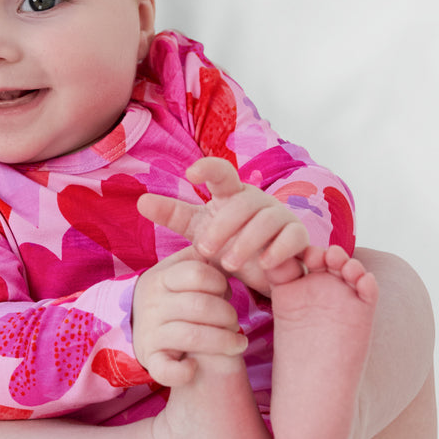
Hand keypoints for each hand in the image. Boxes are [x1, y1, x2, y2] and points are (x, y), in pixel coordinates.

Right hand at [132, 246, 247, 385]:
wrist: (142, 326)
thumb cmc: (175, 295)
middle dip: (228, 315)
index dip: (220, 283)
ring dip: (223, 342)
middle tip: (236, 322)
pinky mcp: (150, 359)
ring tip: (238, 344)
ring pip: (192, 336)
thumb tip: (228, 234)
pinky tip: (195, 367)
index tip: (225, 291)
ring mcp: (150, 332)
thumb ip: (200, 254)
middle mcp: (152, 303)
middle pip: (201, 306)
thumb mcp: (180, 269)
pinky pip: (165, 370)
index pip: (199, 273)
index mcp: (161, 277)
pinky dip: (182, 372)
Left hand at [137, 157, 308, 294]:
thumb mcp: (198, 230)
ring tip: (228, 265)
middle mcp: (257, 200)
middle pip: (241, 203)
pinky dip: (279, 250)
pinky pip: (293, 237)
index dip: (208, 167)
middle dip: (222, 227)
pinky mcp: (298, 236)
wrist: (263, 271)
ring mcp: (280, 216)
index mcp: (232, 194)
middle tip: (206, 252)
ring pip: (267, 220)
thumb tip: (140, 201)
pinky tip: (264, 265)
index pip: (221, 172)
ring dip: (246, 242)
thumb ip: (173, 215)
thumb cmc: (229, 242)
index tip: (190, 172)